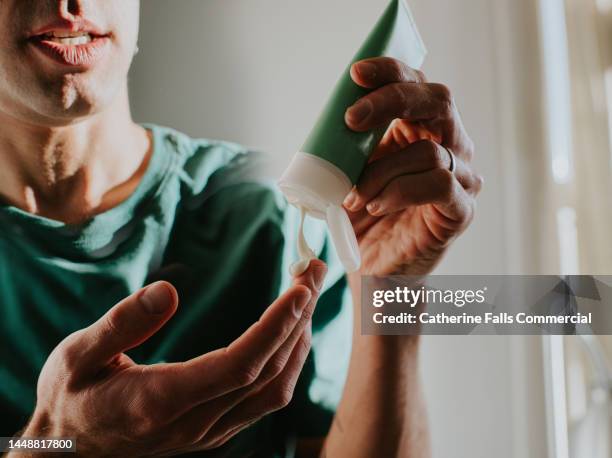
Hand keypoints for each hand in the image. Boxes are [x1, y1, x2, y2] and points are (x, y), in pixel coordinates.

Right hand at [17, 261, 326, 456]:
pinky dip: (287, 361)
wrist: (68, 451)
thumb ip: (121, 324)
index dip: (274, 327)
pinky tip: (291, 331)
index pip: (237, 366)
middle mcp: (195, 423)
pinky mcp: (216, 430)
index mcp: (160, 401)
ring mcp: (209, 431)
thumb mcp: (76, 356)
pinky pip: (266, 398)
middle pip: (266, 371)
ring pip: (275, 389)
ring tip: (308, 293)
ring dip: (298, 339)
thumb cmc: (70, 399)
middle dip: (298, 318)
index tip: (299, 290)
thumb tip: (169, 290)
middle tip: (312, 271)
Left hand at [343, 57, 482, 275]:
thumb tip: (329, 120)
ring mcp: (462, 177)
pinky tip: (375, 206)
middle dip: (392, 101)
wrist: (376, 269)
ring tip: (351, 196)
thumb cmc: (364, 217)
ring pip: (428, 151)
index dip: (391, 72)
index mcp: (424, 129)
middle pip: (437, 101)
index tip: (356, 74)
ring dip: (380, 171)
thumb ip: (351, 144)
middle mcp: (451, 146)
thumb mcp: (352, 170)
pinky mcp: (461, 209)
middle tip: (352, 119)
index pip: (416, 84)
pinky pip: (437, 185)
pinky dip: (398, 192)